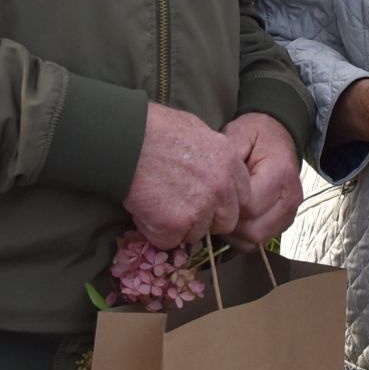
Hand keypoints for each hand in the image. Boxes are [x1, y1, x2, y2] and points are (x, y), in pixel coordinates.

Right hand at [124, 104, 252, 247]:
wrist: (125, 140)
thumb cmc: (155, 128)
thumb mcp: (197, 130)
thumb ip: (213, 156)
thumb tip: (212, 168)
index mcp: (230, 162)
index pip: (242, 196)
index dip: (223, 200)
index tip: (207, 199)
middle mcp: (221, 188)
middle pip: (226, 221)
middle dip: (207, 219)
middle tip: (182, 207)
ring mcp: (200, 209)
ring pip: (197, 233)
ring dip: (180, 226)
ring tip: (159, 204)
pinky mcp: (174, 226)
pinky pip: (170, 241)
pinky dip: (157, 232)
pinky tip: (148, 211)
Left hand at [223, 112, 303, 247]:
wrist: (278, 135)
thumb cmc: (256, 135)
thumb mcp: (238, 134)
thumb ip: (227, 158)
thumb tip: (210, 184)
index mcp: (280, 174)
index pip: (249, 208)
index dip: (226, 207)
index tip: (212, 196)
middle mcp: (291, 197)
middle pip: (254, 230)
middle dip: (229, 225)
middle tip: (214, 209)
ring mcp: (291, 212)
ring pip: (257, 240)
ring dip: (236, 234)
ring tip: (223, 214)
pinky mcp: (285, 221)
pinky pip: (261, 240)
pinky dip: (244, 235)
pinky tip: (234, 219)